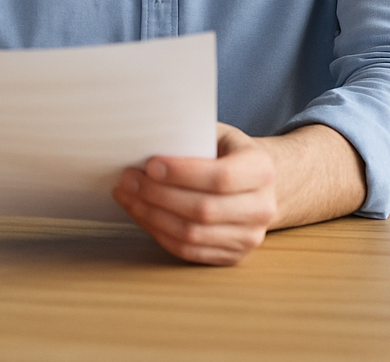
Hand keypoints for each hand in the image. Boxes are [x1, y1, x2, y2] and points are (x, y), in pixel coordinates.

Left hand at [113, 123, 276, 265]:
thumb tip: (146, 139)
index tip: (150, 165)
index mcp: (262, 169)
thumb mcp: (217, 133)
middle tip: (128, 179)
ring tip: (127, 195)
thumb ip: (190, 135)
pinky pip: (189, 251)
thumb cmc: (227, 151)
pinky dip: (159, 233)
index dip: (183, 173)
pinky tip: (141, 213)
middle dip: (158, 195)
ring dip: (152, 215)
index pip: (221, 177)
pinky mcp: (233, 255)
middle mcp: (262, 207)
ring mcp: (250, 236)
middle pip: (204, 209)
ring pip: (192, 234)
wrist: (255, 182)